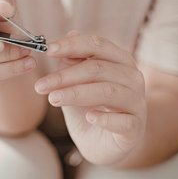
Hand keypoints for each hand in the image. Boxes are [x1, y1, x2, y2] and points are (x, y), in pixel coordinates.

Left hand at [34, 31, 146, 165]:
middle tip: (41, 85)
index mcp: (120, 61)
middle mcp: (133, 78)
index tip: (48, 50)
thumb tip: (70, 33)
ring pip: (107, 92)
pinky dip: (104, 118)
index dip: (72, 45)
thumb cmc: (89, 109)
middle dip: (65, 76)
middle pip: (98, 68)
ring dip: (76, 94)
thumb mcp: (76, 84)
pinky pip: (122, 121)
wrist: (102, 145)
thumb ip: (73, 62)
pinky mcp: (136, 127)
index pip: (97, 45)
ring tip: (52, 99)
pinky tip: (88, 117)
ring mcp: (137, 102)